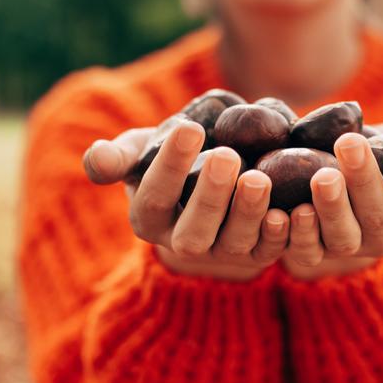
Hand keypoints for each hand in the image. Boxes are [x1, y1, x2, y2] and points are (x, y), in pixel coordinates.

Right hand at [84, 121, 288, 281]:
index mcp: (149, 218)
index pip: (155, 196)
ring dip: (247, 213)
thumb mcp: (140, 152)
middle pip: (194, 232)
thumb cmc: (171, 158)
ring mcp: (222, 252)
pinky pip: (268, 251)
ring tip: (258, 177)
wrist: (211, 175)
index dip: (170, 166)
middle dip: (210, 196)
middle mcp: (183, 242)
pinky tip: (285, 210)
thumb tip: (97, 159)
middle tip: (226, 155)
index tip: (189, 128)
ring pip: (234, 242)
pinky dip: (278, 235)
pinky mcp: (257, 254)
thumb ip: (117, 156)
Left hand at [281, 122, 382, 279]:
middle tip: (349, 143)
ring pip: (343, 237)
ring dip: (332, 208)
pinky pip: (306, 252)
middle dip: (364, 179)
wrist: (339, 162)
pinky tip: (287, 210)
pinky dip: (296, 235)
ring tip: (321, 175)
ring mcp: (350, 247)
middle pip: (379, 215)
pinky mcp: (314, 253)